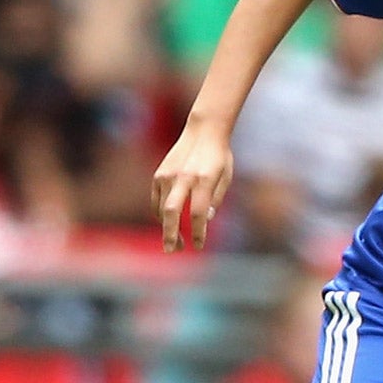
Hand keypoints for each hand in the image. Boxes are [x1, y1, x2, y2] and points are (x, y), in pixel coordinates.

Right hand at [153, 118, 233, 250]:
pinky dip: (160, 213)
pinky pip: (156, 199)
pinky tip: (167, 222)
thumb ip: (216, 199)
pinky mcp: (159, 174)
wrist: (203, 132)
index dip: (197, 232)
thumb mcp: (226, 177)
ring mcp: (168, 175)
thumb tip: (205, 220)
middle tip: (173, 251)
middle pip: (172, 212)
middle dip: (171, 234)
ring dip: (166, 227)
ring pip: (162, 208)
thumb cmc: (219, 157)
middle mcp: (183, 178)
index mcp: (204, 179)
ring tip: (175, 241)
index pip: (198, 213)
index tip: (198, 246)